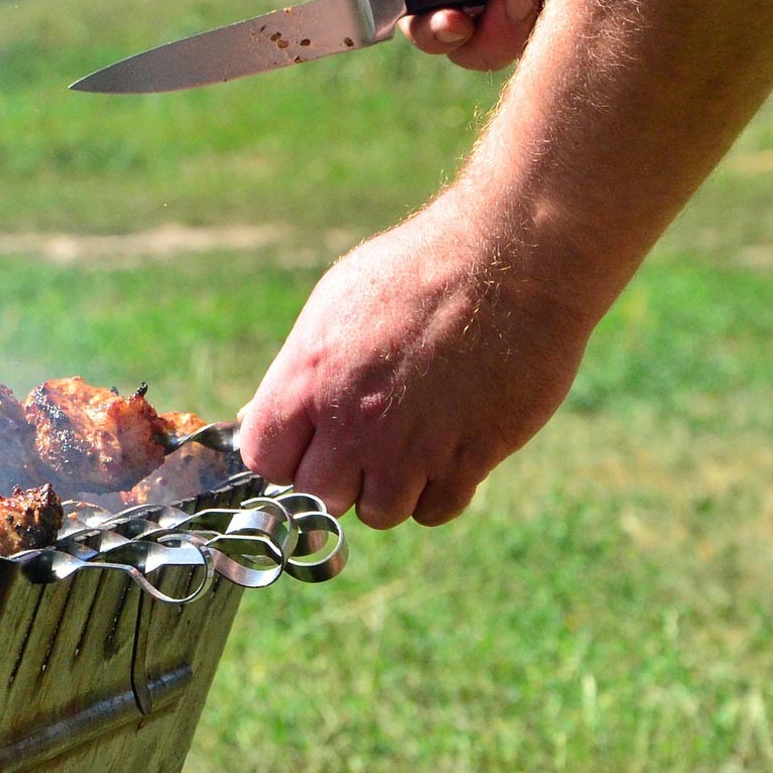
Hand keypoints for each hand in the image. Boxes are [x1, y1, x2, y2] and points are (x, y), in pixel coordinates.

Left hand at [238, 193, 601, 527]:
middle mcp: (352, 422)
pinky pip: (434, 511)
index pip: (264, 459)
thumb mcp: (335, 307)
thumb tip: (257, 416)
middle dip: (338, 476)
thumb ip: (298, 372)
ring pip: (378, 513)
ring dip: (391, 487)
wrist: (514, 258)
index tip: (311, 440)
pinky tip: (448, 449)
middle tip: (367, 440)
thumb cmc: (420, 271)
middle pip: (319, 496)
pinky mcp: (468, 459)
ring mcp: (410, 447)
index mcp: (308, 379)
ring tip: (412, 441)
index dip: (287, 455)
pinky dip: (439, 490)